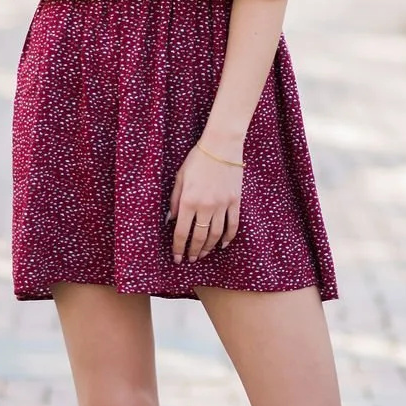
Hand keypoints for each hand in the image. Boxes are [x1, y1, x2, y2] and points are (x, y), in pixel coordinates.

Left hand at [169, 143, 241, 263]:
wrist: (221, 146)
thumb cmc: (197, 160)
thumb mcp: (180, 178)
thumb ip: (174, 201)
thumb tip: (170, 221)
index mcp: (188, 201)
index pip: (181, 232)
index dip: (178, 248)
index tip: (177, 257)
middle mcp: (205, 206)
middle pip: (199, 237)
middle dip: (194, 251)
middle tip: (191, 259)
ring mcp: (222, 205)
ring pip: (216, 234)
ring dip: (209, 247)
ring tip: (203, 254)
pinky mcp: (235, 201)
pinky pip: (233, 224)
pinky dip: (228, 237)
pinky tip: (222, 245)